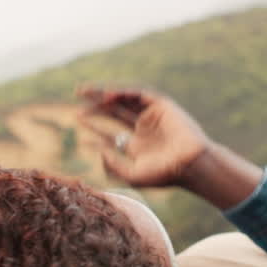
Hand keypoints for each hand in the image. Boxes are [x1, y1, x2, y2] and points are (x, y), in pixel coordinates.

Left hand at [77, 86, 211, 188]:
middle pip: (114, 112)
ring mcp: (152, 116)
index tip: (77, 121)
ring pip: (124, 100)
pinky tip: (108, 94)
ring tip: (85, 91)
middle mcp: (143, 129)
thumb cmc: (164, 174)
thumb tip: (98, 150)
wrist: (190, 164)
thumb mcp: (131, 175)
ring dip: (105, 93)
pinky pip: (139, 94)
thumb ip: (112, 165)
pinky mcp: (162, 105)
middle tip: (77, 94)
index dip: (93, 127)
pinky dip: (123, 92)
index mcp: (137, 146)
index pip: (111, 134)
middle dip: (95, 104)